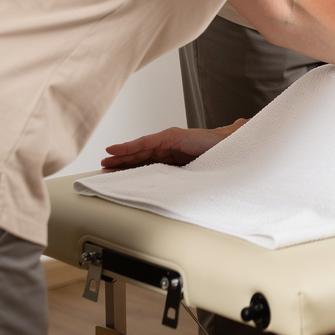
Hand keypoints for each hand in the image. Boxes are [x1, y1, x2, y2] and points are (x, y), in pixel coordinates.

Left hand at [100, 119, 245, 169]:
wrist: (232, 146)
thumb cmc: (214, 160)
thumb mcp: (190, 176)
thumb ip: (175, 181)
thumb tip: (161, 198)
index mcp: (173, 157)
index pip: (147, 163)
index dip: (130, 168)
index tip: (114, 176)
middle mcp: (169, 146)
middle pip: (140, 155)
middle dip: (121, 162)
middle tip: (103, 170)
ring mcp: (170, 140)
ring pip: (140, 148)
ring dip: (121, 155)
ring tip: (105, 160)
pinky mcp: (172, 136)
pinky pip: (148, 142)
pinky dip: (131, 146)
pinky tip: (117, 150)